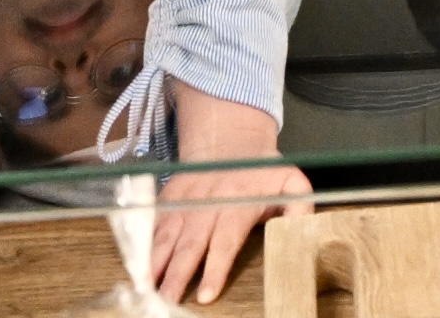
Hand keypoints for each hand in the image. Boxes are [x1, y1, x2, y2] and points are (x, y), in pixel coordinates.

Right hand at [152, 91, 311, 308]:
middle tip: (167, 300)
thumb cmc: (261, 171)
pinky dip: (143, 246)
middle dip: (177, 274)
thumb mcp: (290, 182)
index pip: (225, 240)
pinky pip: (154, 225)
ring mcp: (185, 200)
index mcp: (238, 203)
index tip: (206, 294)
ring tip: (145, 287)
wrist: (229, 140)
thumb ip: (299, 208)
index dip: (215, 268)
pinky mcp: (169, 199)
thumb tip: (303, 231)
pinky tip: (137, 266)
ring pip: (167, 235)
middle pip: (190, 244)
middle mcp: (207, 202)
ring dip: (155, 263)